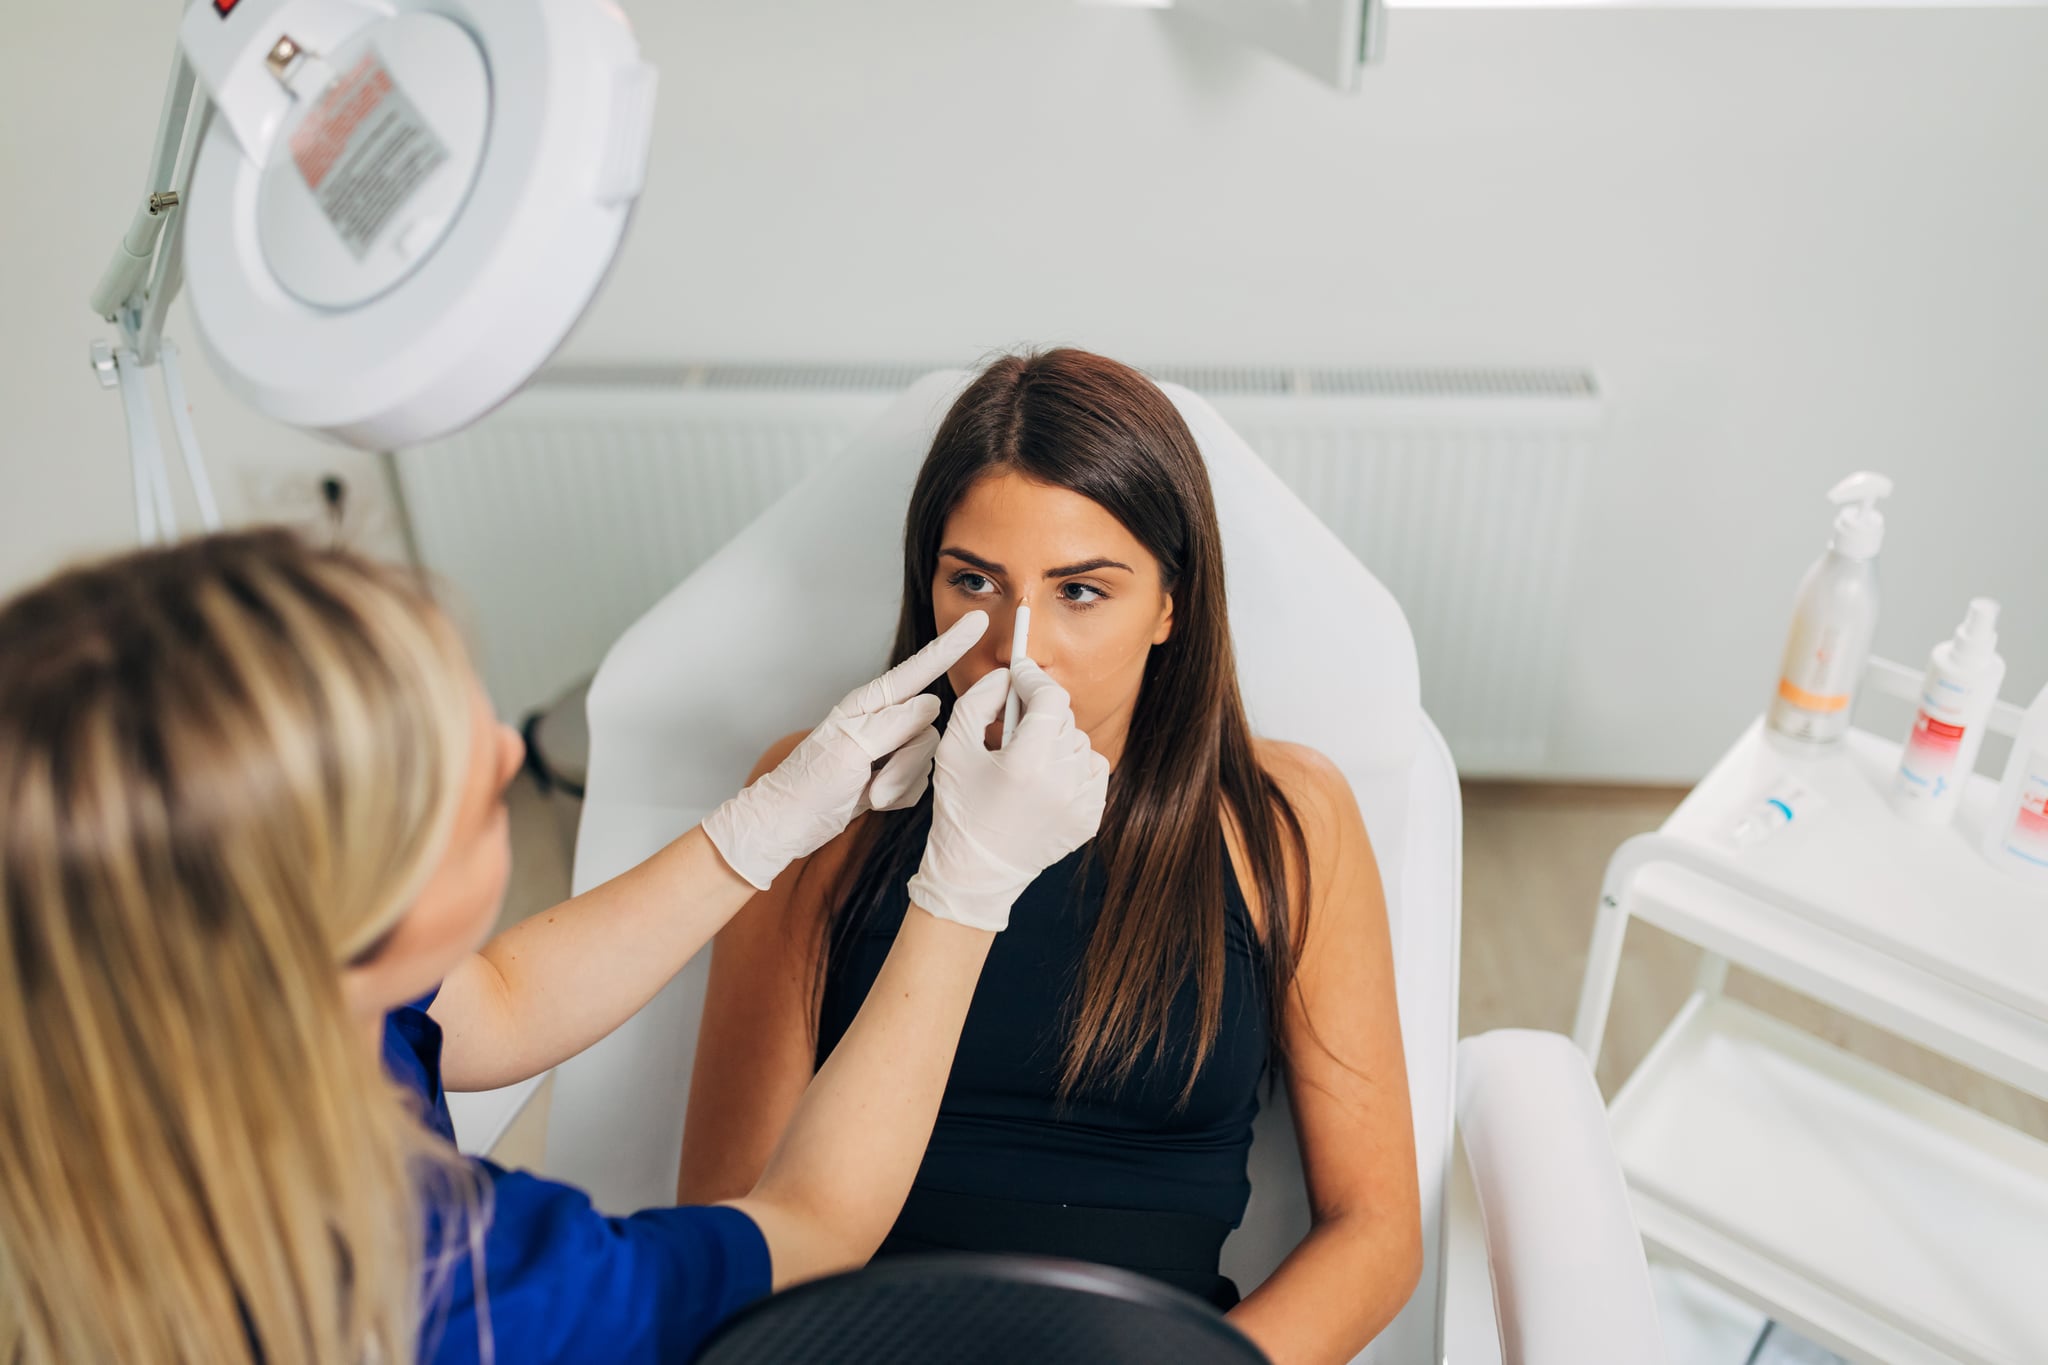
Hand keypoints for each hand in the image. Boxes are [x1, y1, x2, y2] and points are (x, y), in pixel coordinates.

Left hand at [705, 612, 989, 889]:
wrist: (789, 825)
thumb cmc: (808, 786)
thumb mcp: (850, 750)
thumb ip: (893, 724)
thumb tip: (932, 702)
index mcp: (868, 705)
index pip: (919, 670)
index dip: (950, 647)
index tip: (977, 622)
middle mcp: (882, 721)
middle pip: (929, 726)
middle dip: (908, 762)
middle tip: (874, 782)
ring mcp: (889, 749)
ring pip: (927, 758)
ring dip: (900, 783)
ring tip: (869, 793)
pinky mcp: (892, 775)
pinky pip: (920, 782)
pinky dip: (900, 796)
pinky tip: (873, 800)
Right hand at [907, 659, 1110, 930]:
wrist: (975, 874)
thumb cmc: (959, 810)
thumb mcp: (953, 747)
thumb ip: (979, 700)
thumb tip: (1007, 678)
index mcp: (1028, 761)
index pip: (1050, 697)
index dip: (1033, 679)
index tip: (1020, 673)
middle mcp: (1062, 781)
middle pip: (1064, 718)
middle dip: (1039, 714)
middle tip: (1014, 726)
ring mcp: (1081, 802)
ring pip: (1081, 744)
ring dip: (1056, 742)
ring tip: (1028, 761)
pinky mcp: (1090, 819)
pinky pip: (1094, 773)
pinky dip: (1073, 768)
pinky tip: (1046, 781)